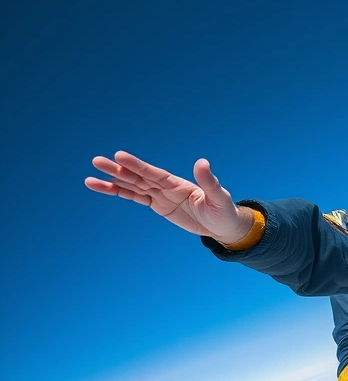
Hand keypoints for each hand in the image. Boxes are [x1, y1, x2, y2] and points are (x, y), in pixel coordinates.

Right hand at [85, 151, 252, 242]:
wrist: (223, 225)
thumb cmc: (224, 211)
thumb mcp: (220, 198)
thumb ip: (209, 182)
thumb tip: (202, 162)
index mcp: (179, 184)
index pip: (154, 173)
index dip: (137, 165)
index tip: (119, 156)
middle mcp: (167, 186)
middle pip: (138, 177)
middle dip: (118, 170)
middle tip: (97, 161)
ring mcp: (161, 195)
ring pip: (133, 186)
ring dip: (113, 181)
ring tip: (90, 177)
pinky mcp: (158, 205)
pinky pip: (135, 198)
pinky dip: (119, 192)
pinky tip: (103, 187)